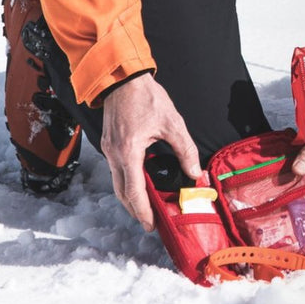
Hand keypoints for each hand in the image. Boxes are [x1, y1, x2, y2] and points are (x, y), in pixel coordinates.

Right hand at [101, 73, 203, 231]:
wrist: (122, 78)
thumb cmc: (146, 98)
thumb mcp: (173, 124)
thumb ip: (185, 150)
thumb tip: (195, 173)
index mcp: (128, 152)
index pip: (134, 191)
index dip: (143, 211)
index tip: (151, 225)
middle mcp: (114, 154)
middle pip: (122, 192)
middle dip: (136, 210)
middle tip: (150, 223)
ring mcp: (109, 149)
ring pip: (117, 182)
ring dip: (131, 197)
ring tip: (147, 208)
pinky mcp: (109, 144)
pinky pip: (117, 170)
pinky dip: (128, 183)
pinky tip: (141, 185)